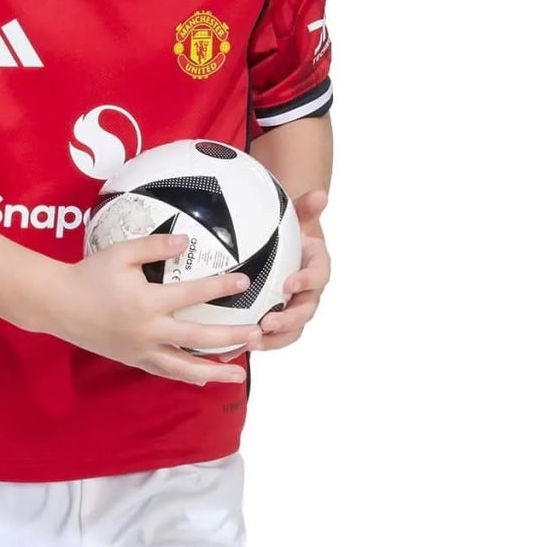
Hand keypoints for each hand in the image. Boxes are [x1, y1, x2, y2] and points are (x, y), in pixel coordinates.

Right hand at [41, 234, 261, 385]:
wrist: (57, 305)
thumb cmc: (89, 274)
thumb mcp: (120, 253)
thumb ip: (155, 246)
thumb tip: (186, 242)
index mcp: (146, 303)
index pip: (193, 295)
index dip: (220, 287)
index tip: (244, 280)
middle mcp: (148, 331)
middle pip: (199, 339)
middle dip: (231, 336)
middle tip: (258, 333)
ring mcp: (141, 351)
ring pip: (185, 367)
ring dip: (215, 371)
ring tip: (241, 373)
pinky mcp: (134, 360)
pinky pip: (166, 372)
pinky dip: (188, 376)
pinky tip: (206, 378)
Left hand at [255, 188, 330, 350]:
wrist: (284, 246)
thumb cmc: (290, 231)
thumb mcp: (296, 216)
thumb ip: (306, 207)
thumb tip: (320, 195)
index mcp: (316, 268)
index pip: (318, 276)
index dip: (307, 282)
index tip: (289, 284)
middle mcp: (308, 293)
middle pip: (305, 313)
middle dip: (289, 321)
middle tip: (268, 323)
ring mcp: (292, 309)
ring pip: (289, 332)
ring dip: (272, 340)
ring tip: (251, 341)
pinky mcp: (274, 322)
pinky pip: (266, 337)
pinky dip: (247, 344)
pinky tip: (225, 352)